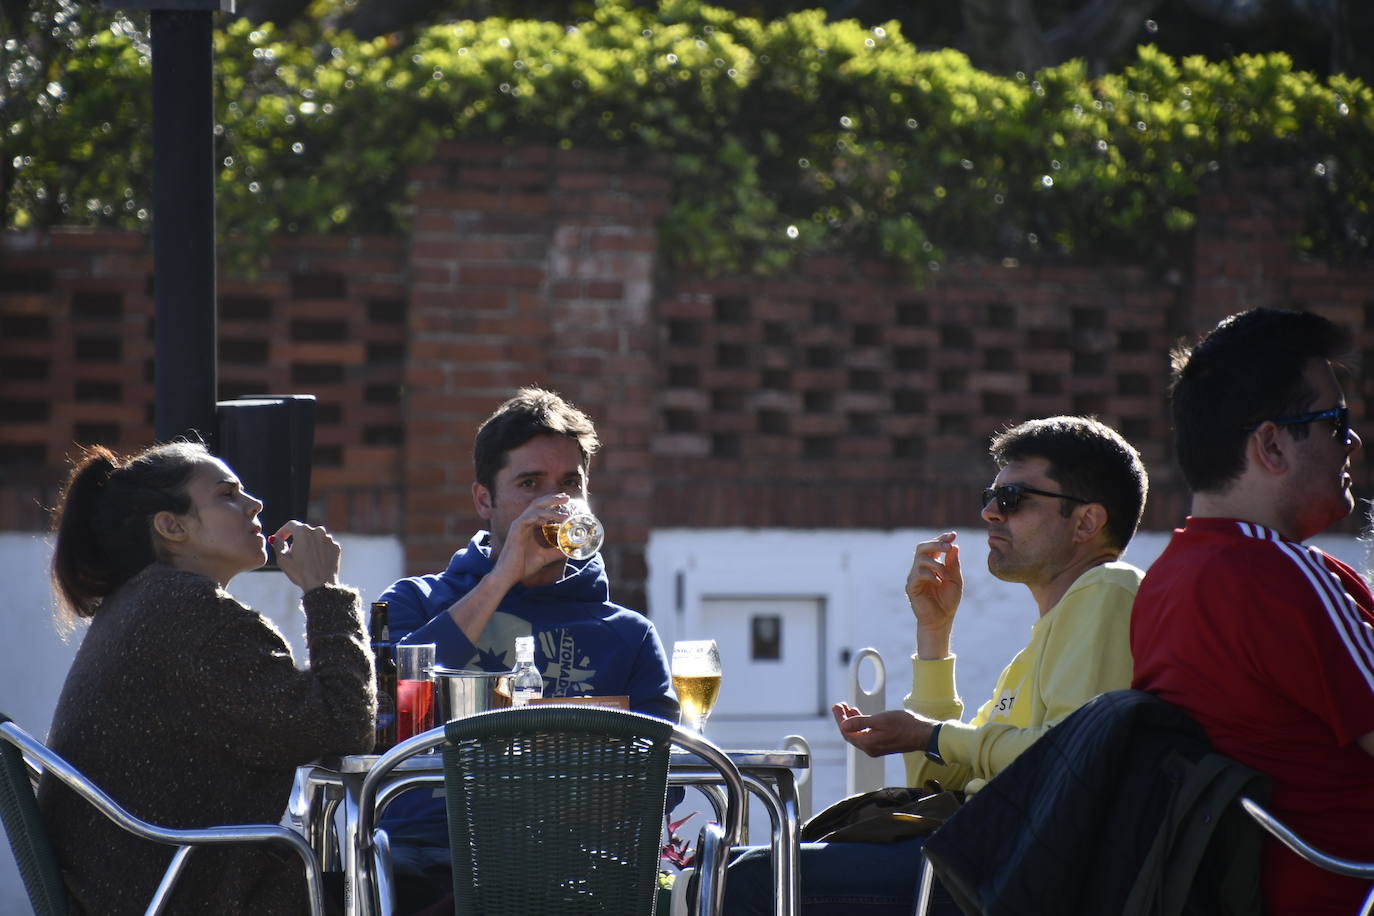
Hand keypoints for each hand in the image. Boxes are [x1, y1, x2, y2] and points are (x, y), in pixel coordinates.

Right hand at [271, 521, 340, 592]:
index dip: (283, 531)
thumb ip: (278, 545)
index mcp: (303, 531)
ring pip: (315, 538)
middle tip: (292, 553)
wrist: (321, 585)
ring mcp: (329, 538)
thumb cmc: (300, 572)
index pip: (290, 525)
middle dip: (296, 539)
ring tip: (305, 559)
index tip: (279, 539)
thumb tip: (276, 538)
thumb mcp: (282, 559)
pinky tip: (315, 561)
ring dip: (309, 544)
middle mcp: (318, 531)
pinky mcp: (336, 546)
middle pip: (303, 531)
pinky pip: (325, 545)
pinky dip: (319, 550)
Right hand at [490, 494, 570, 584]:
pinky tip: (546, 521)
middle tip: (567, 497)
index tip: (566, 499)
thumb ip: (556, 552)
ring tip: (564, 516)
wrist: (509, 575)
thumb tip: (570, 551)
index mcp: (529, 526)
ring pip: (534, 509)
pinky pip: (526, 519)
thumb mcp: (544, 557)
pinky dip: (537, 517)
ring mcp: (518, 525)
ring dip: (550, 510)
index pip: (541, 508)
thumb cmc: (523, 565)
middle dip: (553, 499)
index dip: (552, 502)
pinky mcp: (515, 531)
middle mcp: (523, 522)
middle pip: (538, 503)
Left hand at [831, 703, 934, 756]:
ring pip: (857, 735)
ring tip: (849, 709)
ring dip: (852, 722)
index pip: (846, 731)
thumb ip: (860, 723)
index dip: (839, 718)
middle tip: (840, 706)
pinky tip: (860, 717)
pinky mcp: (882, 746)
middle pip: (850, 734)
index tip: (836, 706)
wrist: (922, 734)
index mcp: (867, 743)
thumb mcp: (880, 720)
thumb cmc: (904, 725)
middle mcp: (870, 749)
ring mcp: (876, 748)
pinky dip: (860, 726)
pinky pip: (865, 736)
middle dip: (843, 719)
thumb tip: (843, 725)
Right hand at [906, 532, 961, 657]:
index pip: (934, 546)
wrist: (941, 620)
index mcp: (932, 564)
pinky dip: (931, 575)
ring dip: (936, 563)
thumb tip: (954, 546)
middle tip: (948, 545)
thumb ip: (953, 564)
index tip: (953, 534)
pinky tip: (938, 583)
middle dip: (935, 543)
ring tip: (945, 575)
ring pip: (920, 559)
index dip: (942, 538)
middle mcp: (921, 568)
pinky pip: (918, 574)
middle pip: (922, 547)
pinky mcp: (911, 586)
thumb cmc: (948, 601)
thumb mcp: (955, 580)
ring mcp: (915, 576)